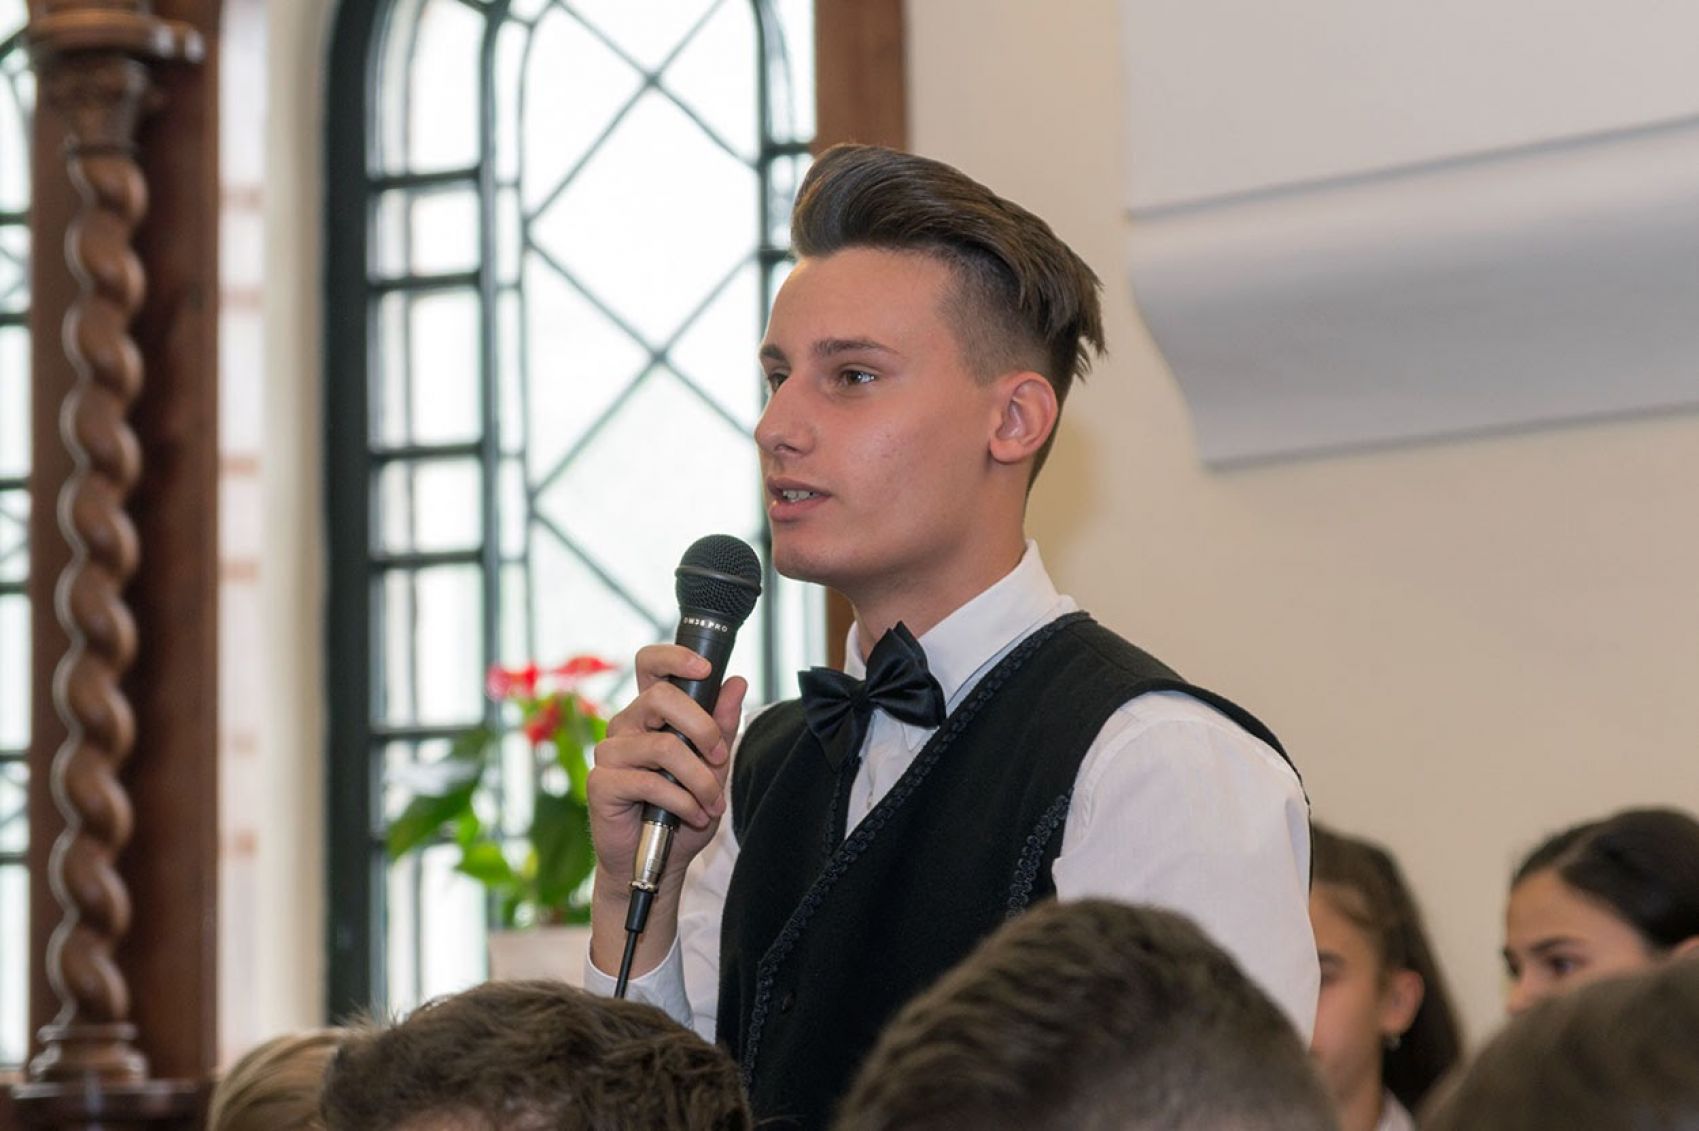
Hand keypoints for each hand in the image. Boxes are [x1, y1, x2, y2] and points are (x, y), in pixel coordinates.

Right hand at [586, 643, 745, 974]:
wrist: (657, 863)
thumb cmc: (683, 812)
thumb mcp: (713, 767)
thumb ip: (721, 725)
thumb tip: (736, 682)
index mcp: (650, 713)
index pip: (651, 664)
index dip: (675, 657)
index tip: (705, 669)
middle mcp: (626, 725)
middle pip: (661, 697)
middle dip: (703, 727)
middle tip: (721, 756)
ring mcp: (609, 753)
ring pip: (663, 746)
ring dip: (700, 778)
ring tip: (712, 803)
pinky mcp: (601, 783)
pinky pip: (650, 781)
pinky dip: (683, 801)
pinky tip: (694, 815)